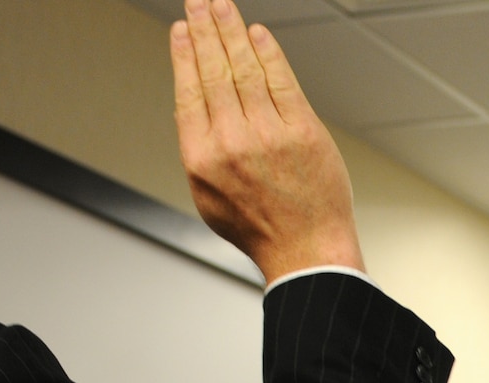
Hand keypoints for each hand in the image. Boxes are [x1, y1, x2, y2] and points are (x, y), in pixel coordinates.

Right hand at [170, 0, 364, 281]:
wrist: (306, 251)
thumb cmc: (259, 230)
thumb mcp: (209, 198)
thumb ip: (200, 152)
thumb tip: (191, 111)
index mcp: (202, 158)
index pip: (189, 91)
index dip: (185, 55)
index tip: (182, 29)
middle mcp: (232, 142)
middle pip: (215, 71)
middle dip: (206, 29)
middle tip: (199, 1)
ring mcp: (269, 134)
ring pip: (246, 69)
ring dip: (233, 31)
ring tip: (223, 6)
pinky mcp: (304, 131)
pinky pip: (282, 80)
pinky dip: (269, 53)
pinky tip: (259, 34)